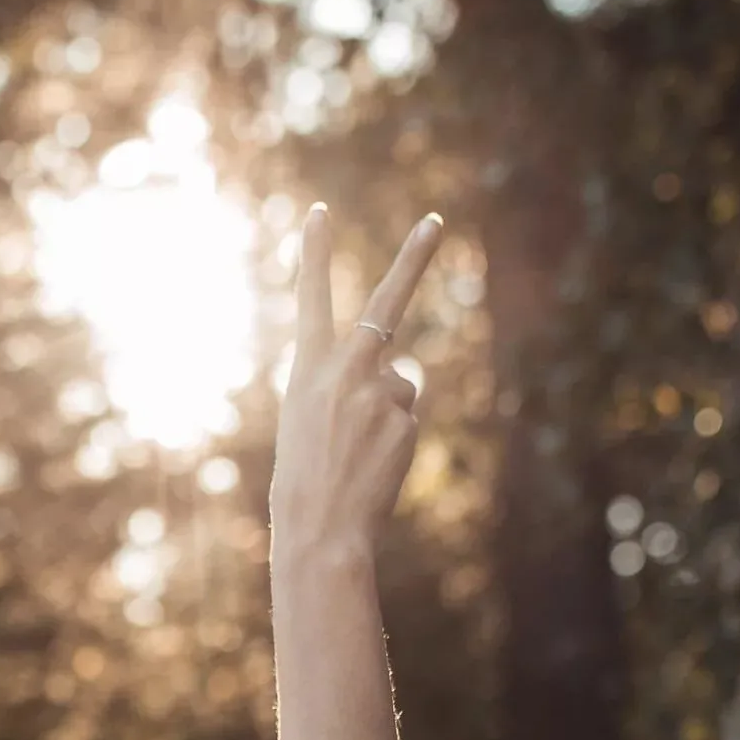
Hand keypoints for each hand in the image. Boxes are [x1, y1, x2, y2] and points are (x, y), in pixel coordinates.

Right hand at [275, 206, 443, 564]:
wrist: (319, 528)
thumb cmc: (303, 479)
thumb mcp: (306, 420)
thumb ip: (347, 384)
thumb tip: (404, 373)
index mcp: (306, 369)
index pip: (311, 299)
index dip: (315, 254)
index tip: (319, 211)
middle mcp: (344, 371)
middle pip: (386, 303)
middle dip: (413, 257)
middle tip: (436, 220)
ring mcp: (378, 392)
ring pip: (398, 386)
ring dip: (385, 414)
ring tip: (357, 452)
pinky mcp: (405, 419)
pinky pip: (406, 417)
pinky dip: (394, 439)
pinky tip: (374, 465)